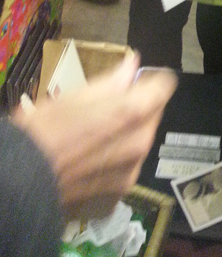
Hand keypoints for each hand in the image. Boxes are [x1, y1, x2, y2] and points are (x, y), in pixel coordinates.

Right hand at [12, 54, 176, 217]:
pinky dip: (116, 161)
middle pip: (154, 114)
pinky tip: (90, 161)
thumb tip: (132, 64)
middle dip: (138, 107)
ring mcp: (132, 170)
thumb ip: (113, 80)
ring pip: (141, 141)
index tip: (137, 81)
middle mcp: (141, 142)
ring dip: (128, 134)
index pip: (164, 85)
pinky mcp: (120, 192)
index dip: (150, 80)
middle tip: (107, 109)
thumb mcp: (75, 95)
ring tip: (94, 137)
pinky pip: (127, 166)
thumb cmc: (43, 131)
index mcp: (132, 111)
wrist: (20, 182)